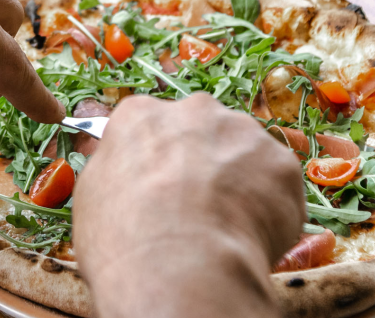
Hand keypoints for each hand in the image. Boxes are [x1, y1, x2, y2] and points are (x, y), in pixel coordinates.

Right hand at [73, 94, 304, 317]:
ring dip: (241, 182)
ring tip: (227, 227)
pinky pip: (279, 186)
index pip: (153, 128)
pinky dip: (272, 209)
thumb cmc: (124, 236)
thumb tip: (126, 173)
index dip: (159, 161)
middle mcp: (195, 110)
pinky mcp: (282, 163)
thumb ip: (115, 169)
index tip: (162, 187)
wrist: (181, 265)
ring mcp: (243, 133)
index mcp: (142, 115)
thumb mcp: (93, 196)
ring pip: (246, 155)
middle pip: (204, 132)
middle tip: (198, 207)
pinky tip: (252, 237)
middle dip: (205, 163)